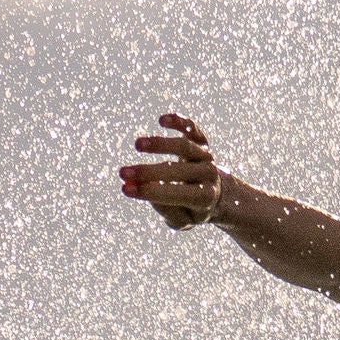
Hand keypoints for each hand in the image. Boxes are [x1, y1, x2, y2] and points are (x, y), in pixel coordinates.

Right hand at [119, 110, 227, 230]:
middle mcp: (209, 174)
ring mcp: (206, 155)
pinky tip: (162, 120)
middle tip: (122, 173)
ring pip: (183, 146)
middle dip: (148, 171)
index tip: (126, 189)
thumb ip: (168, 211)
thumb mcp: (182, 219)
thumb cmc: (191, 208)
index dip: (151, 192)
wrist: (216, 192)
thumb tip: (149, 193)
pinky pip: (191, 128)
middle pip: (178, 170)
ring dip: (159, 144)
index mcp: (205, 198)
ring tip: (137, 145)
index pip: (178, 195)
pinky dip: (178, 122)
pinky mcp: (201, 140)